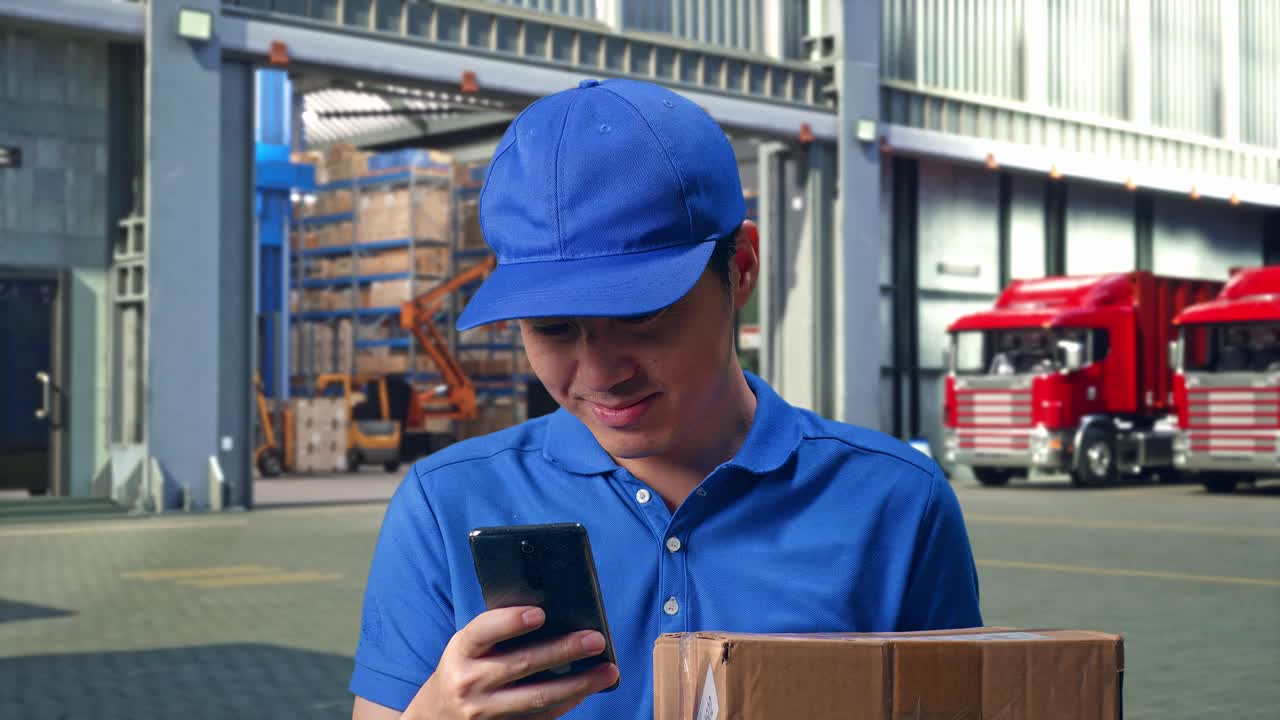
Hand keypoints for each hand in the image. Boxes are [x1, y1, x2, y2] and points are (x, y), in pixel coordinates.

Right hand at [405, 606, 618, 719]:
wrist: (436, 716)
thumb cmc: (465, 667)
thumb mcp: (469, 647)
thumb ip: (498, 633)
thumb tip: (556, 616)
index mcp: (461, 650)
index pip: (483, 631)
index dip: (510, 622)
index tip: (540, 613)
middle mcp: (469, 682)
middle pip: (521, 665)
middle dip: (563, 651)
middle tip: (596, 639)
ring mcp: (484, 711)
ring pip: (537, 697)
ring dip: (578, 684)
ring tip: (608, 670)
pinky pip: (541, 717)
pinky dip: (567, 703)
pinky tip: (588, 689)